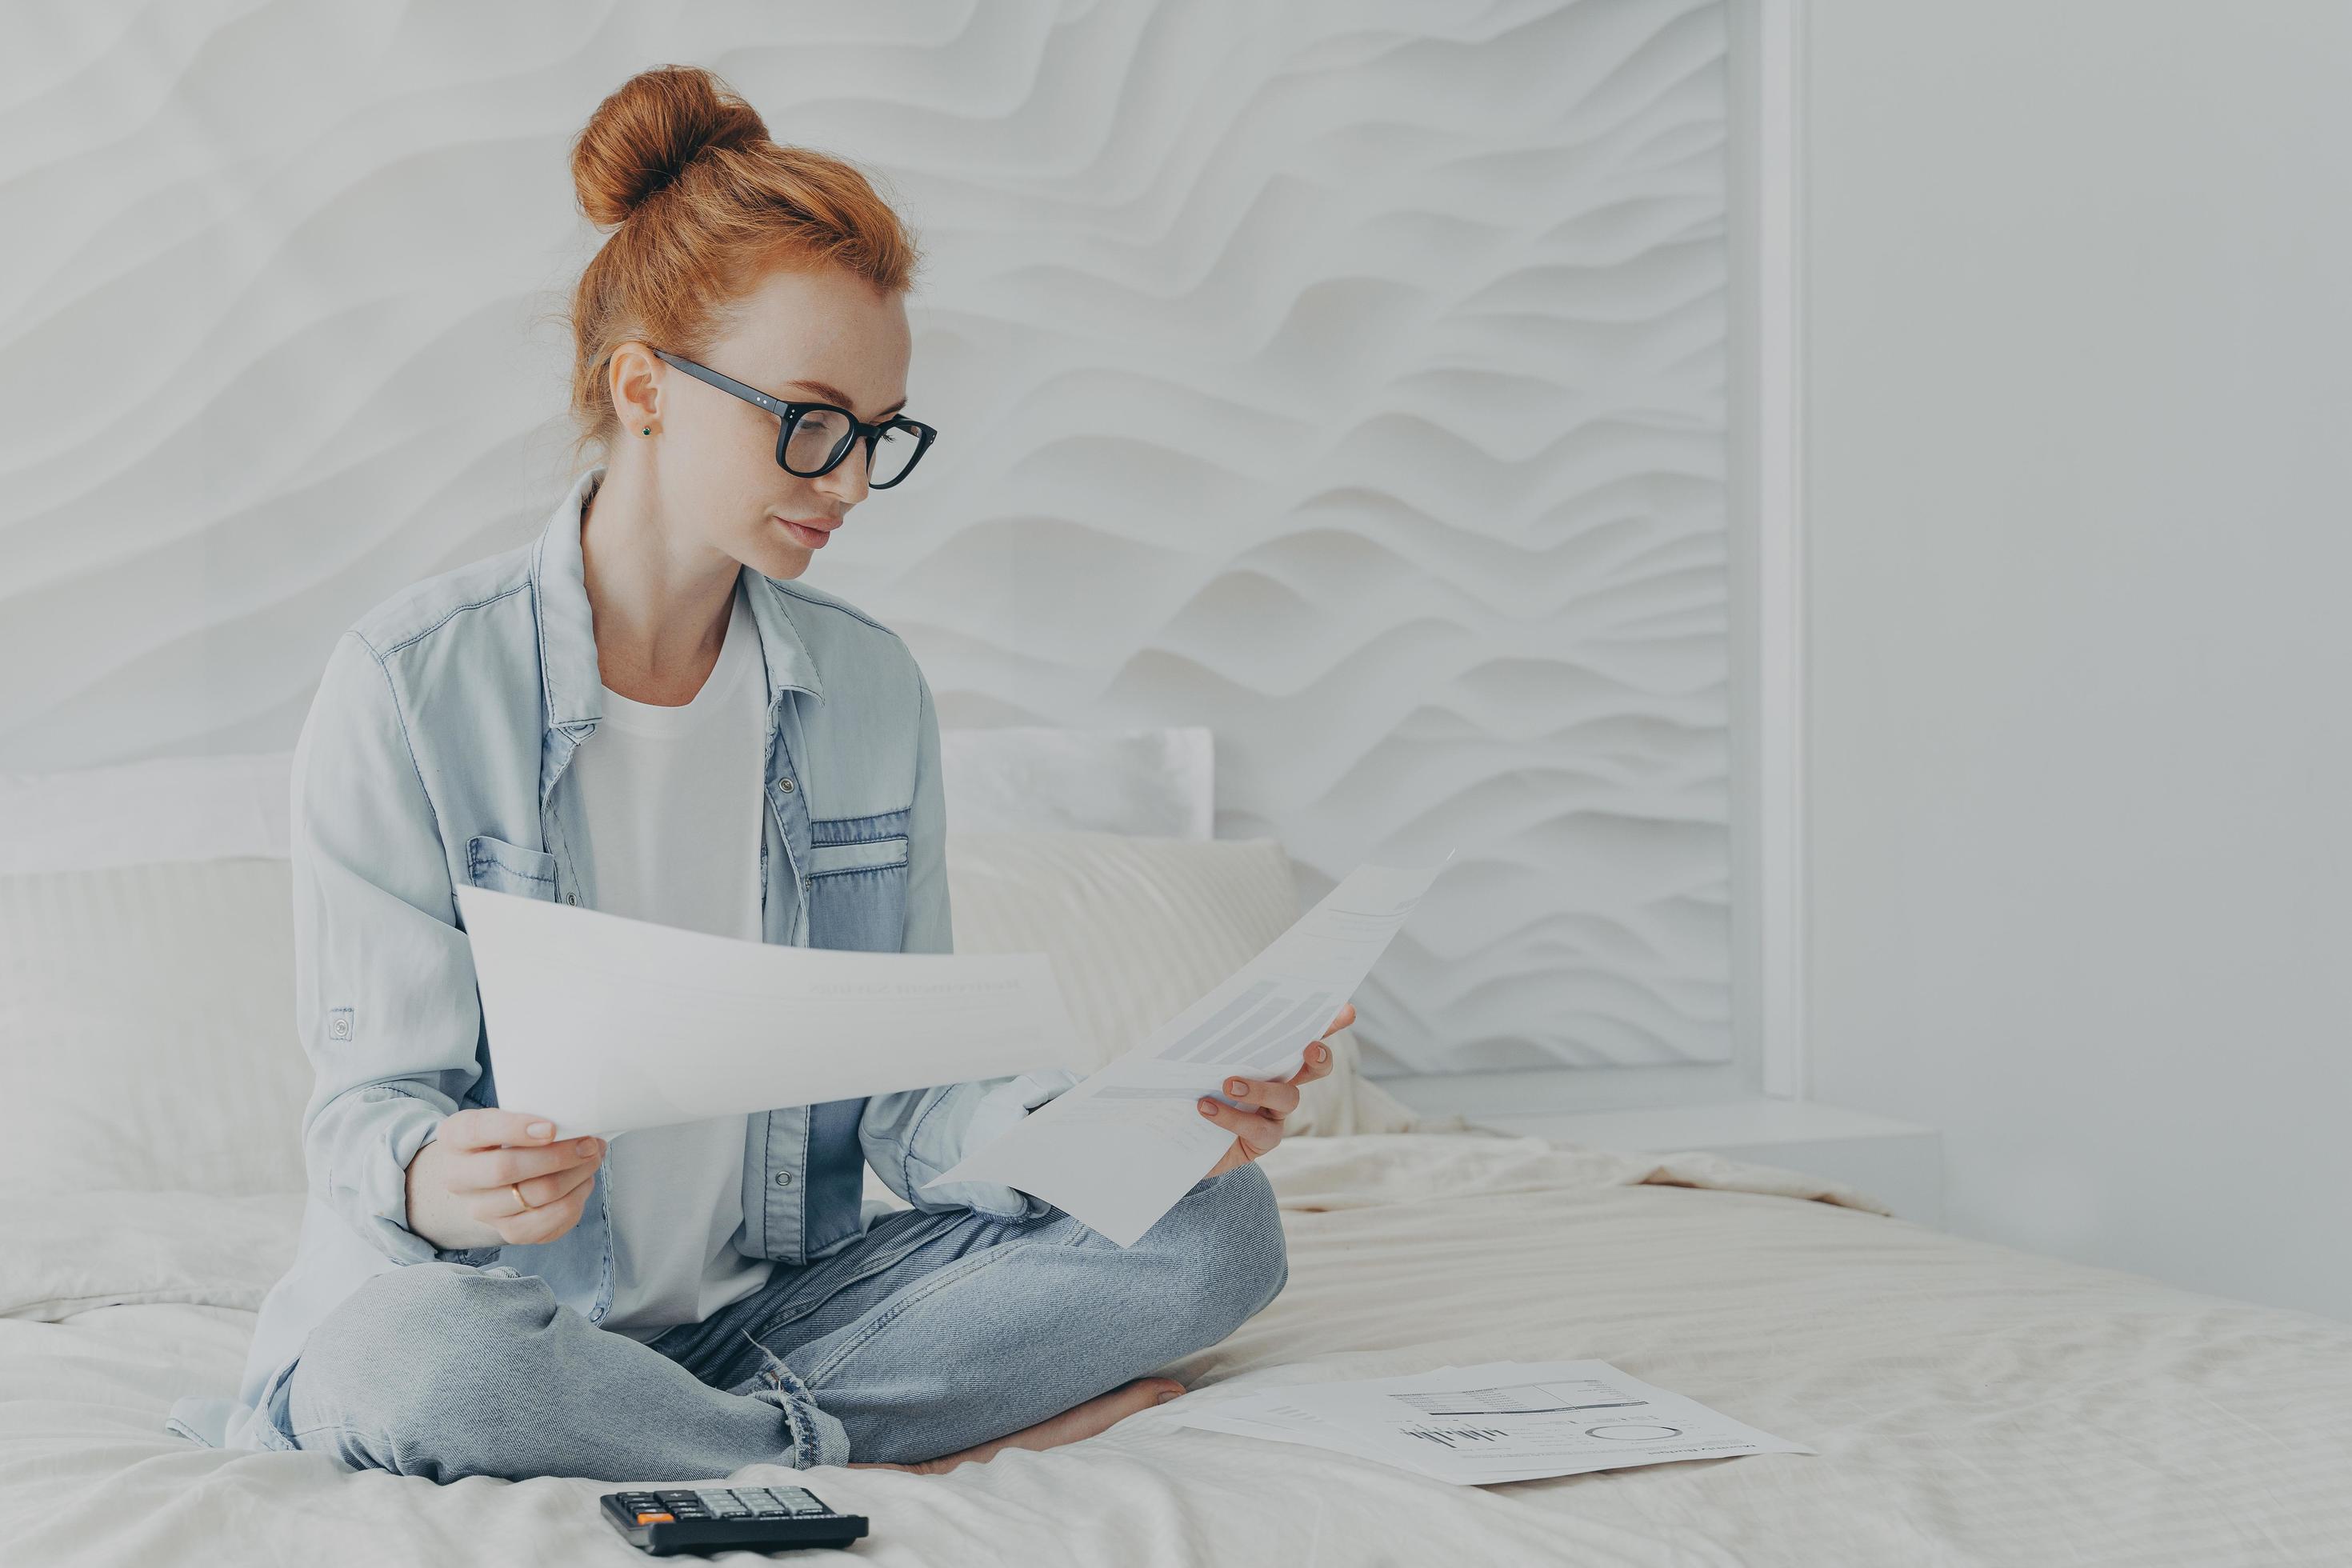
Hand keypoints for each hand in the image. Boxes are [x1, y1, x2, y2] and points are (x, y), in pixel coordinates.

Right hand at [404, 1107, 607, 1250]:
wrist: (484, 1181)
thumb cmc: (502, 1141)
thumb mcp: (503, 1118)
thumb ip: (529, 1115)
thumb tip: (578, 1121)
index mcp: (455, 1138)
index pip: (479, 1130)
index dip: (516, 1129)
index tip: (551, 1127)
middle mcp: (459, 1178)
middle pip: (507, 1169)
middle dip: (557, 1155)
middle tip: (589, 1143)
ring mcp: (481, 1210)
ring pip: (535, 1196)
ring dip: (575, 1176)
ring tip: (592, 1159)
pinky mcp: (507, 1232)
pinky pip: (547, 1221)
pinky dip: (575, 1200)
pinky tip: (584, 1183)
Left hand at [1196, 1002, 1354, 1180]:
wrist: (1177, 1141)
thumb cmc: (1190, 1090)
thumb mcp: (1194, 1062)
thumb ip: (1204, 1043)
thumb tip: (1197, 1019)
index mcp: (1269, 1060)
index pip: (1302, 1037)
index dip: (1328, 1025)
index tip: (1347, 1011)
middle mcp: (1280, 1085)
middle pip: (1314, 1068)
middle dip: (1319, 1056)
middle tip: (1309, 1047)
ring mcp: (1274, 1116)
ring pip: (1287, 1098)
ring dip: (1260, 1089)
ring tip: (1228, 1083)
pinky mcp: (1261, 1143)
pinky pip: (1258, 1129)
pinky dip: (1231, 1117)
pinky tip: (1206, 1108)